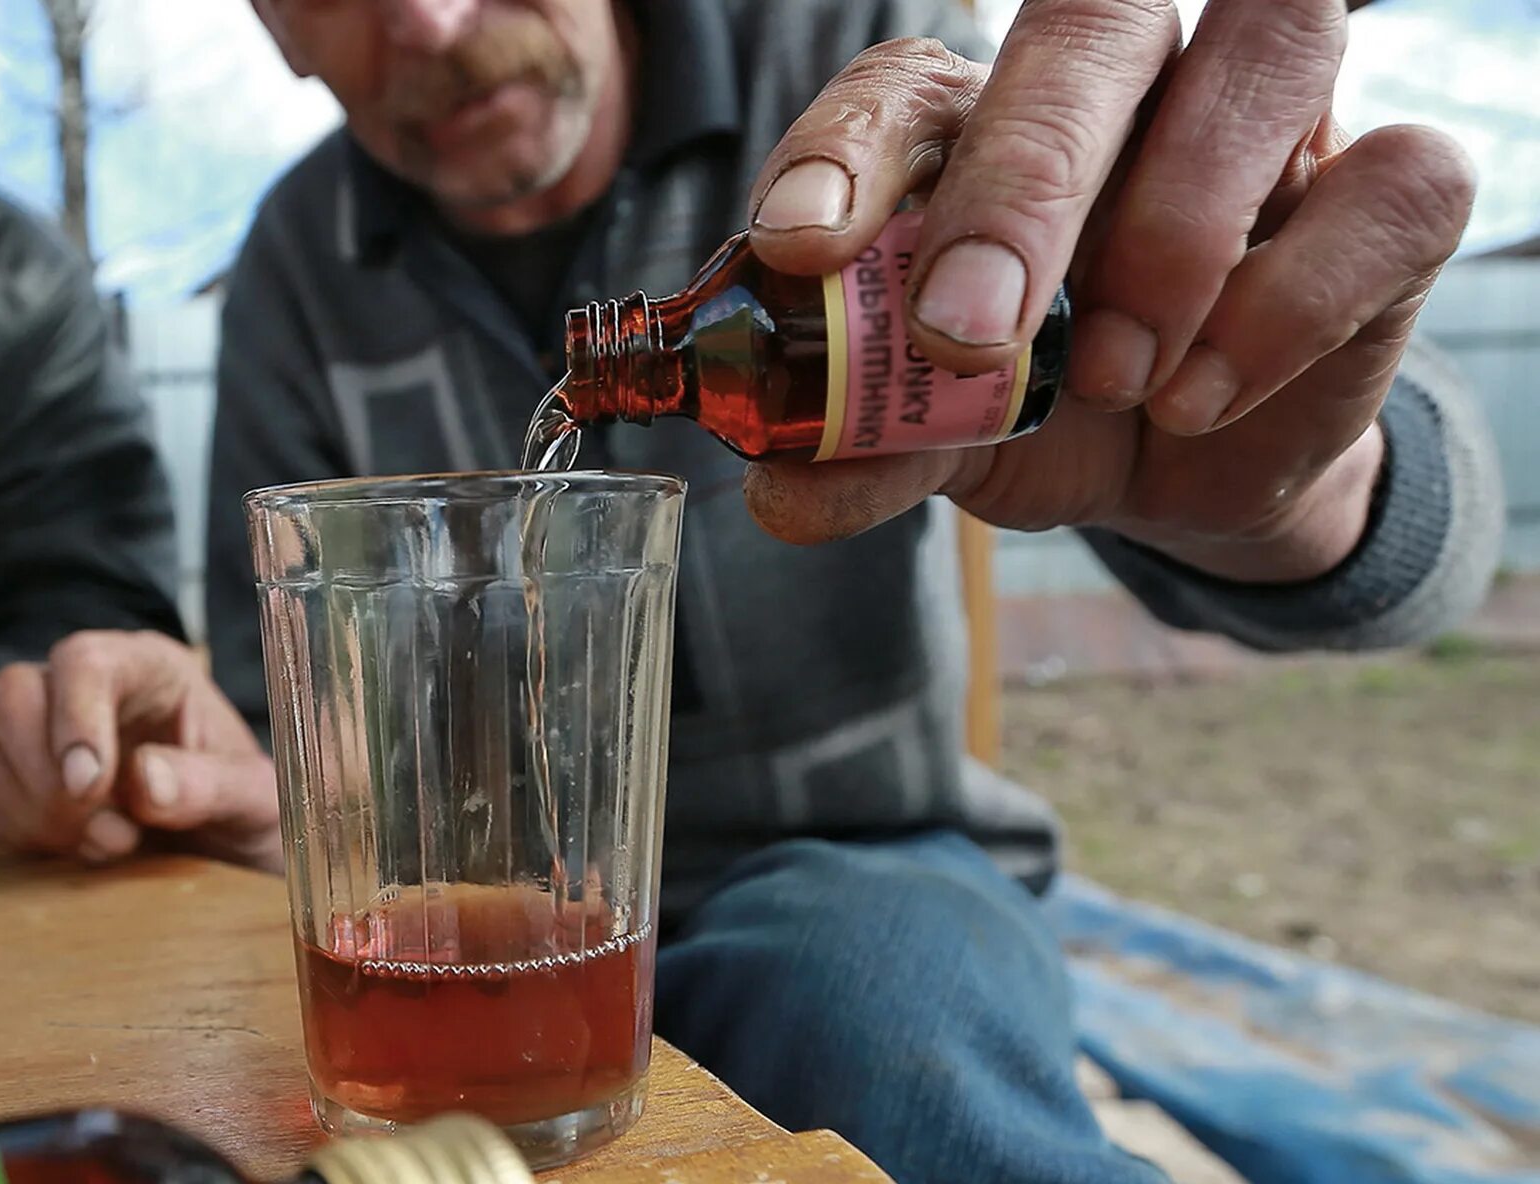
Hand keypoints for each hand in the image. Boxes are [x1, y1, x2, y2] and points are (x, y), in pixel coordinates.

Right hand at [0, 631, 281, 870]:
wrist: (231, 853)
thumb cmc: (248, 811)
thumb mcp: (254, 800)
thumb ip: (210, 785)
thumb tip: (144, 778)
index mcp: (150, 669)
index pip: (83, 660)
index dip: (74, 720)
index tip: (90, 788)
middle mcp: (84, 686)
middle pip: (10, 692)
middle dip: (44, 775)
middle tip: (108, 833)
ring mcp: (38, 730)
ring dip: (27, 808)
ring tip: (105, 845)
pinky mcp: (10, 777)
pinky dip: (4, 827)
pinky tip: (65, 849)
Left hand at [742, 0, 1472, 581]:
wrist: (1187, 463)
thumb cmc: (1047, 409)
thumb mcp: (947, 439)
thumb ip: (870, 447)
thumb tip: (781, 492)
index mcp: (984, 123)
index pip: (910, 85)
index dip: (849, 147)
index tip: (799, 244)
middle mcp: (1126, 85)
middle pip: (1090, 32)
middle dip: (1020, 180)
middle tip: (963, 330)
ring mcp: (1268, 121)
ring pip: (1261, 54)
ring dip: (1170, 231)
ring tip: (1106, 379)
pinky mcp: (1384, 197)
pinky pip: (1389, 185)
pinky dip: (1291, 299)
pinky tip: (1200, 398)